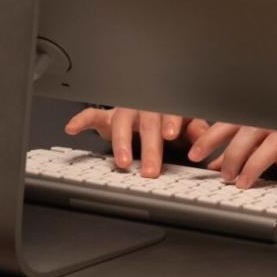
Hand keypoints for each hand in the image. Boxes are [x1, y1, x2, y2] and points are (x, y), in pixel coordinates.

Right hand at [63, 106, 207, 176]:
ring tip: (122, 162)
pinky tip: (72, 128)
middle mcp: (145, 106)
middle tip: (150, 169)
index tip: (171, 135)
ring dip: (121, 141)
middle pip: (146, 123)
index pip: (170, 111)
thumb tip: (204, 137)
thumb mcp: (187, 124)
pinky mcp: (108, 117)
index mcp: (167, 106)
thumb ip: (195, 129)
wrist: (153, 106)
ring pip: (120, 121)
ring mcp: (125, 111)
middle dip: (148, 147)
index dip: (170, 121)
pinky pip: (92, 115)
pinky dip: (81, 120)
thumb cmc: (170, 118)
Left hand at [185, 121, 276, 188]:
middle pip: (249, 131)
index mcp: (261, 121)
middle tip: (224, 177)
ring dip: (255, 162)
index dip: (210, 137)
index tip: (193, 153)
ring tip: (244, 181)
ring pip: (273, 141)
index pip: (231, 123)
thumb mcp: (263, 150)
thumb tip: (214, 164)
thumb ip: (240, 154)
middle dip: (232, 154)